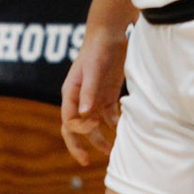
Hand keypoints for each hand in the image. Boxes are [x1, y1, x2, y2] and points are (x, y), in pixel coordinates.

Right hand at [60, 32, 125, 165]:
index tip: (95, 125)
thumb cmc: (96, 49)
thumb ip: (88, 91)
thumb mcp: (92, 69)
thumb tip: (84, 113)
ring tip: (111, 152)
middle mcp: (80, 99)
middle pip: (76, 128)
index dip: (79, 129)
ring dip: (100, 138)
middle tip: (88, 161)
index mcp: (70, 94)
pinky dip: (115, 123)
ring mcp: (93, 97)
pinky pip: (109, 115)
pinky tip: (124, 130)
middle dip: (81, 145)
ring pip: (94, 125)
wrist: (109, 33)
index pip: (68, 121)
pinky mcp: (107, 94)